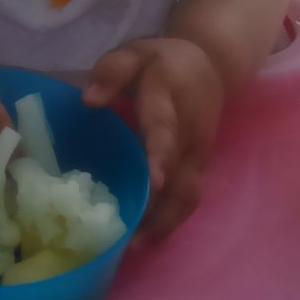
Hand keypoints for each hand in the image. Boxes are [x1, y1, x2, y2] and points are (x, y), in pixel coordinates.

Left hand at [83, 38, 222, 240]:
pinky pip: (188, 198)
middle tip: (132, 240)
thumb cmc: (162, 60)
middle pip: (183, 177)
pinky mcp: (200, 166)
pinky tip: (144, 236)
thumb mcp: (136, 53)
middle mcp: (190, 133)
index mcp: (171, 98)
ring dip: (165, 223)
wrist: (210, 64)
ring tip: (134, 246)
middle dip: (162, 211)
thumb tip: (89, 99)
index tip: (155, 179)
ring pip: (189, 196)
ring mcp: (199, 153)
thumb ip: (112, 70)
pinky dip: (169, 220)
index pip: (165, 128)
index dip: (160, 153)